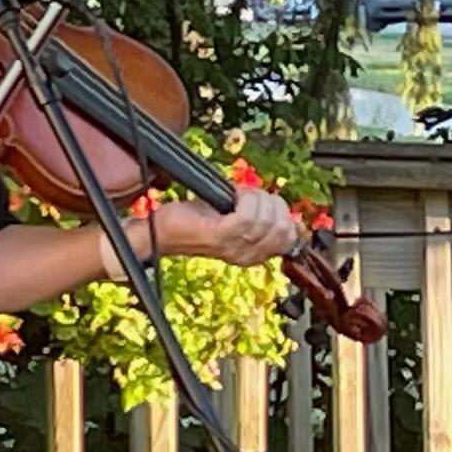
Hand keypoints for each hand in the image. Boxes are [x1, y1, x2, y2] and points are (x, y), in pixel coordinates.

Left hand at [149, 187, 308, 267]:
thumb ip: (260, 219)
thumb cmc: (194, 222)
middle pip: (282, 228)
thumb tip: (287, 213)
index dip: (285, 214)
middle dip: (272, 203)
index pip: (291, 239)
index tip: (266, 202)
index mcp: (254, 254)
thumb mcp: (235, 221)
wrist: (161, 231)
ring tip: (239, 195)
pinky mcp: (220, 236)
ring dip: (256, 198)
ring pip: (266, 220)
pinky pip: (246, 217)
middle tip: (251, 196)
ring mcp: (234, 248)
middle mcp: (248, 256)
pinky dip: (245, 199)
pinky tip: (234, 195)